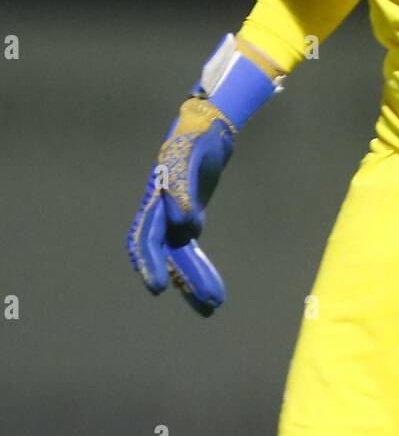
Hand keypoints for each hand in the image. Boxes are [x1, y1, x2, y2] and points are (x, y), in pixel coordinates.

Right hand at [127, 97, 235, 316]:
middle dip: (185, 278)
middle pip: (167, 254)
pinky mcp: (189, 222)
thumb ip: (184, 190)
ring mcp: (174, 220)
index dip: (150, 263)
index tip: (158, 287)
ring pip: (180, 258)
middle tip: (208, 303)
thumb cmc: (195, 139)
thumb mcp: (190, 158)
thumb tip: (185, 224)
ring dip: (195, 281)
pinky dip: (199, 271)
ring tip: (214, 305)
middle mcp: (161, 214)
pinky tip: (210, 292)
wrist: (207, 130)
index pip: (146, 238)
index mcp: (156, 199)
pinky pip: (190, 252)